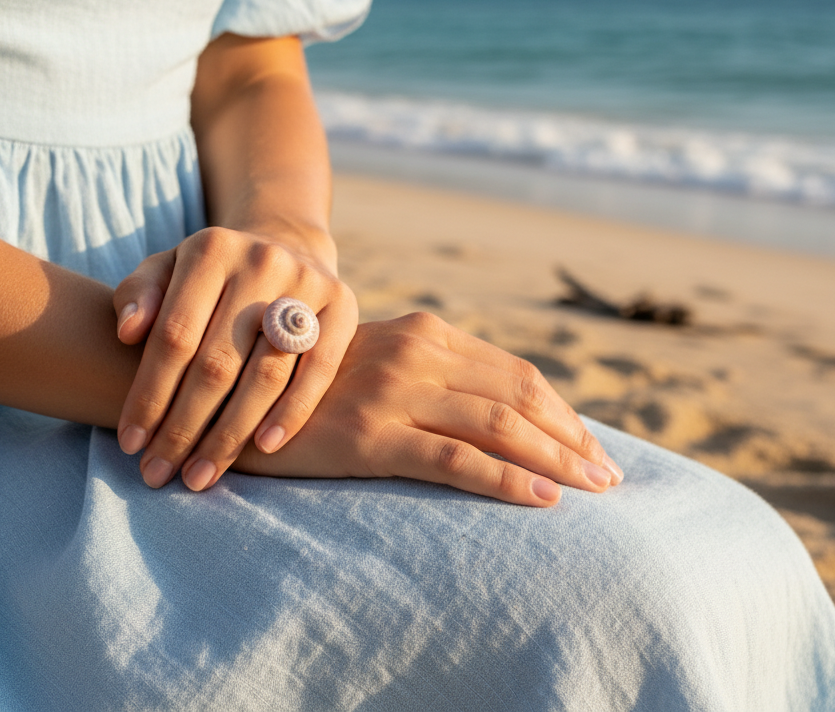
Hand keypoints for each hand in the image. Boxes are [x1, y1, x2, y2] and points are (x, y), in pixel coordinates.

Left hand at [112, 225, 358, 491]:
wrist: (284, 248)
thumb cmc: (207, 278)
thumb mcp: (164, 271)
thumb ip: (137, 296)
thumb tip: (127, 332)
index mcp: (210, 249)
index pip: (174, 336)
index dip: (149, 395)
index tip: (130, 444)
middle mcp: (261, 261)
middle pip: (217, 362)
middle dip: (183, 427)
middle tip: (158, 475)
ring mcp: (307, 283)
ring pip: (265, 374)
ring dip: (230, 434)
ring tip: (200, 475)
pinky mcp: (343, 307)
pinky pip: (317, 371)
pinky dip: (291, 413)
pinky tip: (263, 449)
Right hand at [231, 313, 624, 505]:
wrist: (226, 393)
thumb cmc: (305, 388)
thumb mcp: (372, 366)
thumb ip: (424, 374)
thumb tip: (482, 408)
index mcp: (422, 335)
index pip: (513, 372)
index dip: (559, 410)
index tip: (588, 443)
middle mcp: (415, 354)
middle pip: (518, 397)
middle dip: (571, 437)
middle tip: (608, 474)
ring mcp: (393, 393)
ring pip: (499, 426)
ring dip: (557, 459)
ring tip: (593, 488)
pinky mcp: (370, 435)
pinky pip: (455, 460)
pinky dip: (506, 480)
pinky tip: (542, 500)